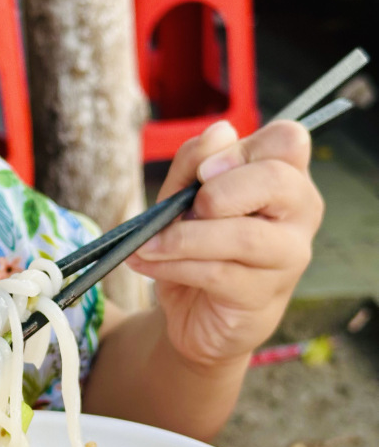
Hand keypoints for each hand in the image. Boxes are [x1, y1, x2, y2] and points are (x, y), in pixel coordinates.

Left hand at [126, 119, 323, 369]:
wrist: (196, 314)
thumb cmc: (198, 246)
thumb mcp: (184, 197)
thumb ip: (195, 162)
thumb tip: (219, 132)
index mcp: (285, 177)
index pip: (288, 139)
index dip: (242, 148)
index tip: (203, 172)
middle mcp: (299, 213)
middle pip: (276, 180)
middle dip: (218, 191)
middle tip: (188, 207)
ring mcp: (288, 257)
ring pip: (243, 235)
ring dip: (184, 237)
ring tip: (149, 243)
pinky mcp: (263, 296)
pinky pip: (216, 273)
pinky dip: (173, 265)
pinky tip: (147, 262)